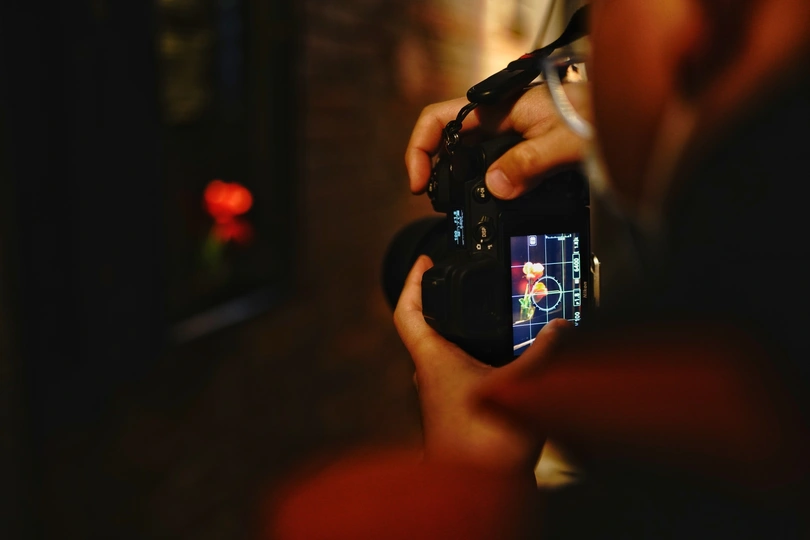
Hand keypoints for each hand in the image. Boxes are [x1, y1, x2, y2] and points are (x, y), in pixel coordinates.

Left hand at [393, 255, 572, 474]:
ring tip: (488, 319)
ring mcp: (442, 397)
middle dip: (441, 305)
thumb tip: (560, 327)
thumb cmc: (482, 447)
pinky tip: (505, 364)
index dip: (412, 282)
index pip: (407, 312)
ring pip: (445, 356)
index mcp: (433, 360)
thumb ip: (544, 353)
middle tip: (459, 286)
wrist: (475, 493)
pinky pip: (463, 377)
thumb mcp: (522, 386)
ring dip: (461, 335)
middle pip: (425, 331)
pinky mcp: (458, 414)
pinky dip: (478, 361)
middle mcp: (430, 376)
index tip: (423, 262)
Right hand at [404, 84, 586, 199]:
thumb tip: (495, 187)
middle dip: (435, 170)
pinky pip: (494, 169)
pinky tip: (491, 204)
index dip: (420, 148)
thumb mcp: (564, 142)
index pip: (440, 118)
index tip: (418, 183)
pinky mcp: (524, 151)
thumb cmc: (601, 117)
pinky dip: (486, 188)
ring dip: (460, 182)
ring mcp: (511, 136)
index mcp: (500, 108)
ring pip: (471, 158)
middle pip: (450, 141)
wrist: (630, 117)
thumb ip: (529, 163)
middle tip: (432, 202)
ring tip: (456, 209)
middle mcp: (500, 119)